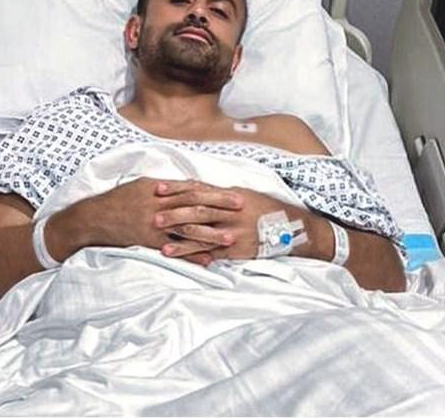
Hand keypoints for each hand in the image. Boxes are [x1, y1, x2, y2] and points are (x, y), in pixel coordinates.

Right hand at [78, 178, 242, 263]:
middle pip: (195, 207)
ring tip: (231, 238)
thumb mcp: (143, 185)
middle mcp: (158, 205)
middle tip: (241, 211)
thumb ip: (168, 186)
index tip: (235, 195)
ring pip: (188, 229)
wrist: (94, 218)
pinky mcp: (148, 242)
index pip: (193, 189)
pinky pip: (174, 250)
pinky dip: (191, 255)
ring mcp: (153, 225)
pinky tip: (207, 259)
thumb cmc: (120, 199)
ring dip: (211, 234)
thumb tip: (193, 185)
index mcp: (158, 188)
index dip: (215, 193)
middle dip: (220, 208)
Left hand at [153, 181, 293, 262]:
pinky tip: (177, 255)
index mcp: (231, 195)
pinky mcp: (236, 249)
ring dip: (178, 237)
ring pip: (202, 233)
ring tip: (158, 240)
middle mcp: (231, 212)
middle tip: (153, 215)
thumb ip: (219, 194)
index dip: (177, 189)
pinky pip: (210, 252)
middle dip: (174, 213)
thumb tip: (196, 188)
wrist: (290, 228)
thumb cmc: (263, 208)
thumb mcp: (244, 194)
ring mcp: (233, 231)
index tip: (158, 189)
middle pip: (197, 211)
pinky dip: (192, 254)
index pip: (199, 190)